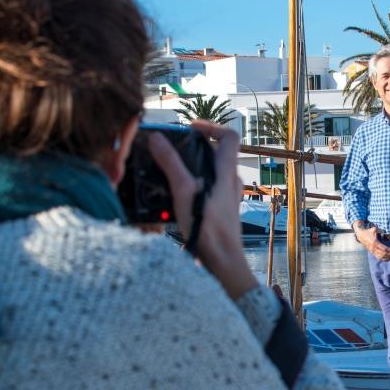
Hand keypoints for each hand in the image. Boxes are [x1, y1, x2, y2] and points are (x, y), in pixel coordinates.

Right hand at [149, 120, 257, 298]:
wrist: (222, 262)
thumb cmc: (208, 228)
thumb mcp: (184, 190)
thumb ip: (171, 163)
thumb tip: (158, 139)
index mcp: (226, 172)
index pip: (229, 136)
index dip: (211, 127)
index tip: (191, 128)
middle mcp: (231, 183)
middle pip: (217, 154)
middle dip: (195, 149)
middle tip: (174, 152)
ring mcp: (228, 199)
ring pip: (212, 175)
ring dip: (193, 171)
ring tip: (171, 176)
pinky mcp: (222, 214)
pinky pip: (209, 194)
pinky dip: (194, 191)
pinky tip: (176, 200)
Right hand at [354, 224, 389, 260]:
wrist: (361, 235)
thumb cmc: (368, 232)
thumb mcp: (374, 229)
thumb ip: (381, 230)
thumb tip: (387, 231)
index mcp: (375, 243)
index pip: (384, 249)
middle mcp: (373, 248)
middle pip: (383, 254)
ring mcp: (372, 251)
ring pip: (381, 257)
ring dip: (387, 257)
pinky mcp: (371, 252)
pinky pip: (378, 257)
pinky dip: (383, 259)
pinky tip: (388, 259)